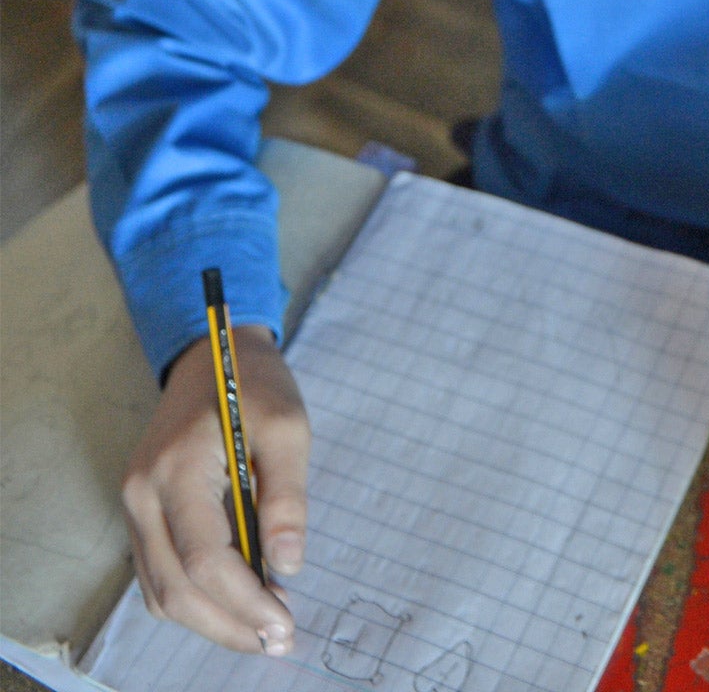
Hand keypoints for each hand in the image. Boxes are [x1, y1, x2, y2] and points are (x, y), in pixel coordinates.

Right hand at [122, 325, 307, 653]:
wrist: (210, 352)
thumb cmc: (254, 385)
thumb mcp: (288, 426)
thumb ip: (287, 496)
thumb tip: (289, 564)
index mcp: (176, 471)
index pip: (205, 557)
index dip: (245, 600)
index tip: (285, 623)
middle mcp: (142, 496)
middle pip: (175, 588)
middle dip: (228, 624)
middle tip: (279, 639)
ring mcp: (135, 506)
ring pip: (161, 591)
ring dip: (211, 619)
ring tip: (264, 628)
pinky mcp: (143, 512)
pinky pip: (159, 573)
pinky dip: (196, 598)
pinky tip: (239, 601)